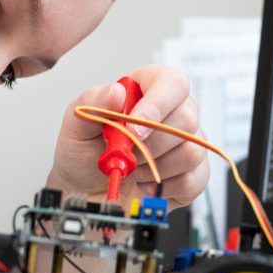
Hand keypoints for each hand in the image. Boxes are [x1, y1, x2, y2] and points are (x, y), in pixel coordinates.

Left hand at [46, 64, 210, 208]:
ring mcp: (189, 142)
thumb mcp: (78, 121)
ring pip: (191, 152)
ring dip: (154, 168)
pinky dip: (163, 187)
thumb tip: (117, 92)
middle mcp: (176, 110)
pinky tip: (145, 183)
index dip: (156, 107)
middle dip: (149, 145)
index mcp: (151, 87)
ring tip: (133, 168)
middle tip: (125, 153)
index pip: (172, 84)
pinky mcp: (194, 173)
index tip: (133, 130)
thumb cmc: (85, 149)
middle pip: (187, 120)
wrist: (84, 188)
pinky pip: (193, 179)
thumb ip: (94, 102)